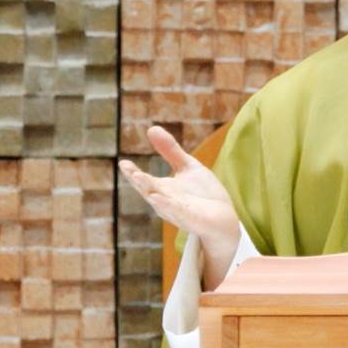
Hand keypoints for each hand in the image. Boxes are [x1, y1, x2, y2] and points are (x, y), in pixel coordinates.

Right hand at [119, 126, 242, 287]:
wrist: (224, 218)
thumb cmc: (203, 194)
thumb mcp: (187, 167)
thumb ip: (170, 151)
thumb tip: (151, 128)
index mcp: (162, 189)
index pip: (144, 181)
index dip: (133, 173)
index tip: (123, 163)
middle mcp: (166, 202)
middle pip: (148, 190)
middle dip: (138, 180)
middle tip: (128, 169)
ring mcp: (178, 211)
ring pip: (160, 201)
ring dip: (150, 191)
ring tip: (139, 178)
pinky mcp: (192, 219)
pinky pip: (178, 211)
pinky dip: (168, 205)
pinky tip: (159, 197)